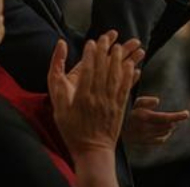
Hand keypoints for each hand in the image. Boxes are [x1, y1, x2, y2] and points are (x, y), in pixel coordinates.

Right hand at [49, 31, 143, 156]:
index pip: (87, 70)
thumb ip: (57, 78)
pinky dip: (129, 76)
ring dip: (119, 60)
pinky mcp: (119, 108)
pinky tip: (132, 65)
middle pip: (103, 69)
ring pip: (116, 77)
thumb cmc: (71, 128)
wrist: (91, 150)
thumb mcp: (57, 104)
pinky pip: (125, 89)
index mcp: (81, 97)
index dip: (91, 54)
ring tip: (121, 46)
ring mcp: (110, 103)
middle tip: (107, 37)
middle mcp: (97, 98)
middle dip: (105, 51)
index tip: (92, 42)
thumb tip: (59, 56)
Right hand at [122, 96, 189, 146]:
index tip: (187, 113)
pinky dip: (166, 134)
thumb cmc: (124, 113)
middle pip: (168, 125)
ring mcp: (146, 136)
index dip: (178, 116)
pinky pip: (161, 139)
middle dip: (174, 120)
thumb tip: (158, 100)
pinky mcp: (145, 142)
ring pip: (166, 132)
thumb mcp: (132, 102)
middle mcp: (146, 128)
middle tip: (176, 116)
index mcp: (143, 117)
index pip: (166, 117)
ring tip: (169, 122)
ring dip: (170, 127)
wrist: (114, 129)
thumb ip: (145, 101)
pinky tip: (165, 130)